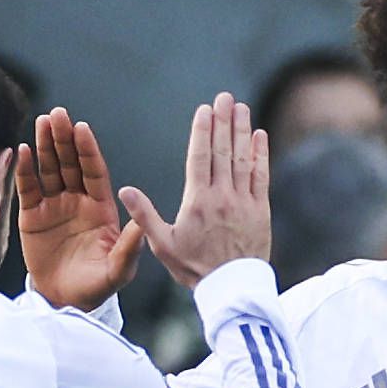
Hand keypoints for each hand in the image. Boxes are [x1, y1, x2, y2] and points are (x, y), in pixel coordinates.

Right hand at [18, 107, 143, 310]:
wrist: (65, 301)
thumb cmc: (96, 287)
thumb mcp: (118, 270)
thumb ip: (129, 247)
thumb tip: (141, 222)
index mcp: (100, 208)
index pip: (94, 172)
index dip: (87, 150)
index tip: (82, 128)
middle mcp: (77, 201)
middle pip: (70, 163)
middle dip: (64, 138)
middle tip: (58, 114)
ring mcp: (54, 206)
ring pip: (49, 169)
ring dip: (45, 146)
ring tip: (42, 121)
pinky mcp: (32, 216)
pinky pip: (28, 188)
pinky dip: (24, 170)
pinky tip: (21, 151)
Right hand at [117, 93, 271, 289]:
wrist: (231, 290)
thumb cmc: (194, 268)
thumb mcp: (163, 245)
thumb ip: (144, 215)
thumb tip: (124, 190)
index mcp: (197, 202)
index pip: (200, 157)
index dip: (202, 131)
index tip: (204, 110)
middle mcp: (222, 197)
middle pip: (223, 151)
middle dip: (223, 121)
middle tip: (224, 97)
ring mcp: (244, 202)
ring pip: (243, 159)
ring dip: (242, 130)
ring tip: (240, 107)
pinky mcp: (262, 211)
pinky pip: (262, 176)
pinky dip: (261, 154)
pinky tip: (259, 135)